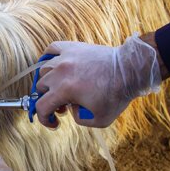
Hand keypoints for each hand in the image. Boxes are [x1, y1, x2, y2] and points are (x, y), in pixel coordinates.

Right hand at [35, 33, 161, 127]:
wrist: (129, 70)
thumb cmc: (116, 95)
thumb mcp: (99, 119)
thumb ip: (79, 119)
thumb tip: (71, 109)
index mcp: (64, 90)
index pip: (42, 106)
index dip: (44, 118)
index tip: (54, 123)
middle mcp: (60, 72)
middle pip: (40, 88)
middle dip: (48, 100)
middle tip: (63, 105)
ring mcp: (65, 57)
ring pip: (43, 69)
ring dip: (48, 82)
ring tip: (59, 87)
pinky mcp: (72, 47)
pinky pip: (52, 48)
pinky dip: (48, 57)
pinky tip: (54, 65)